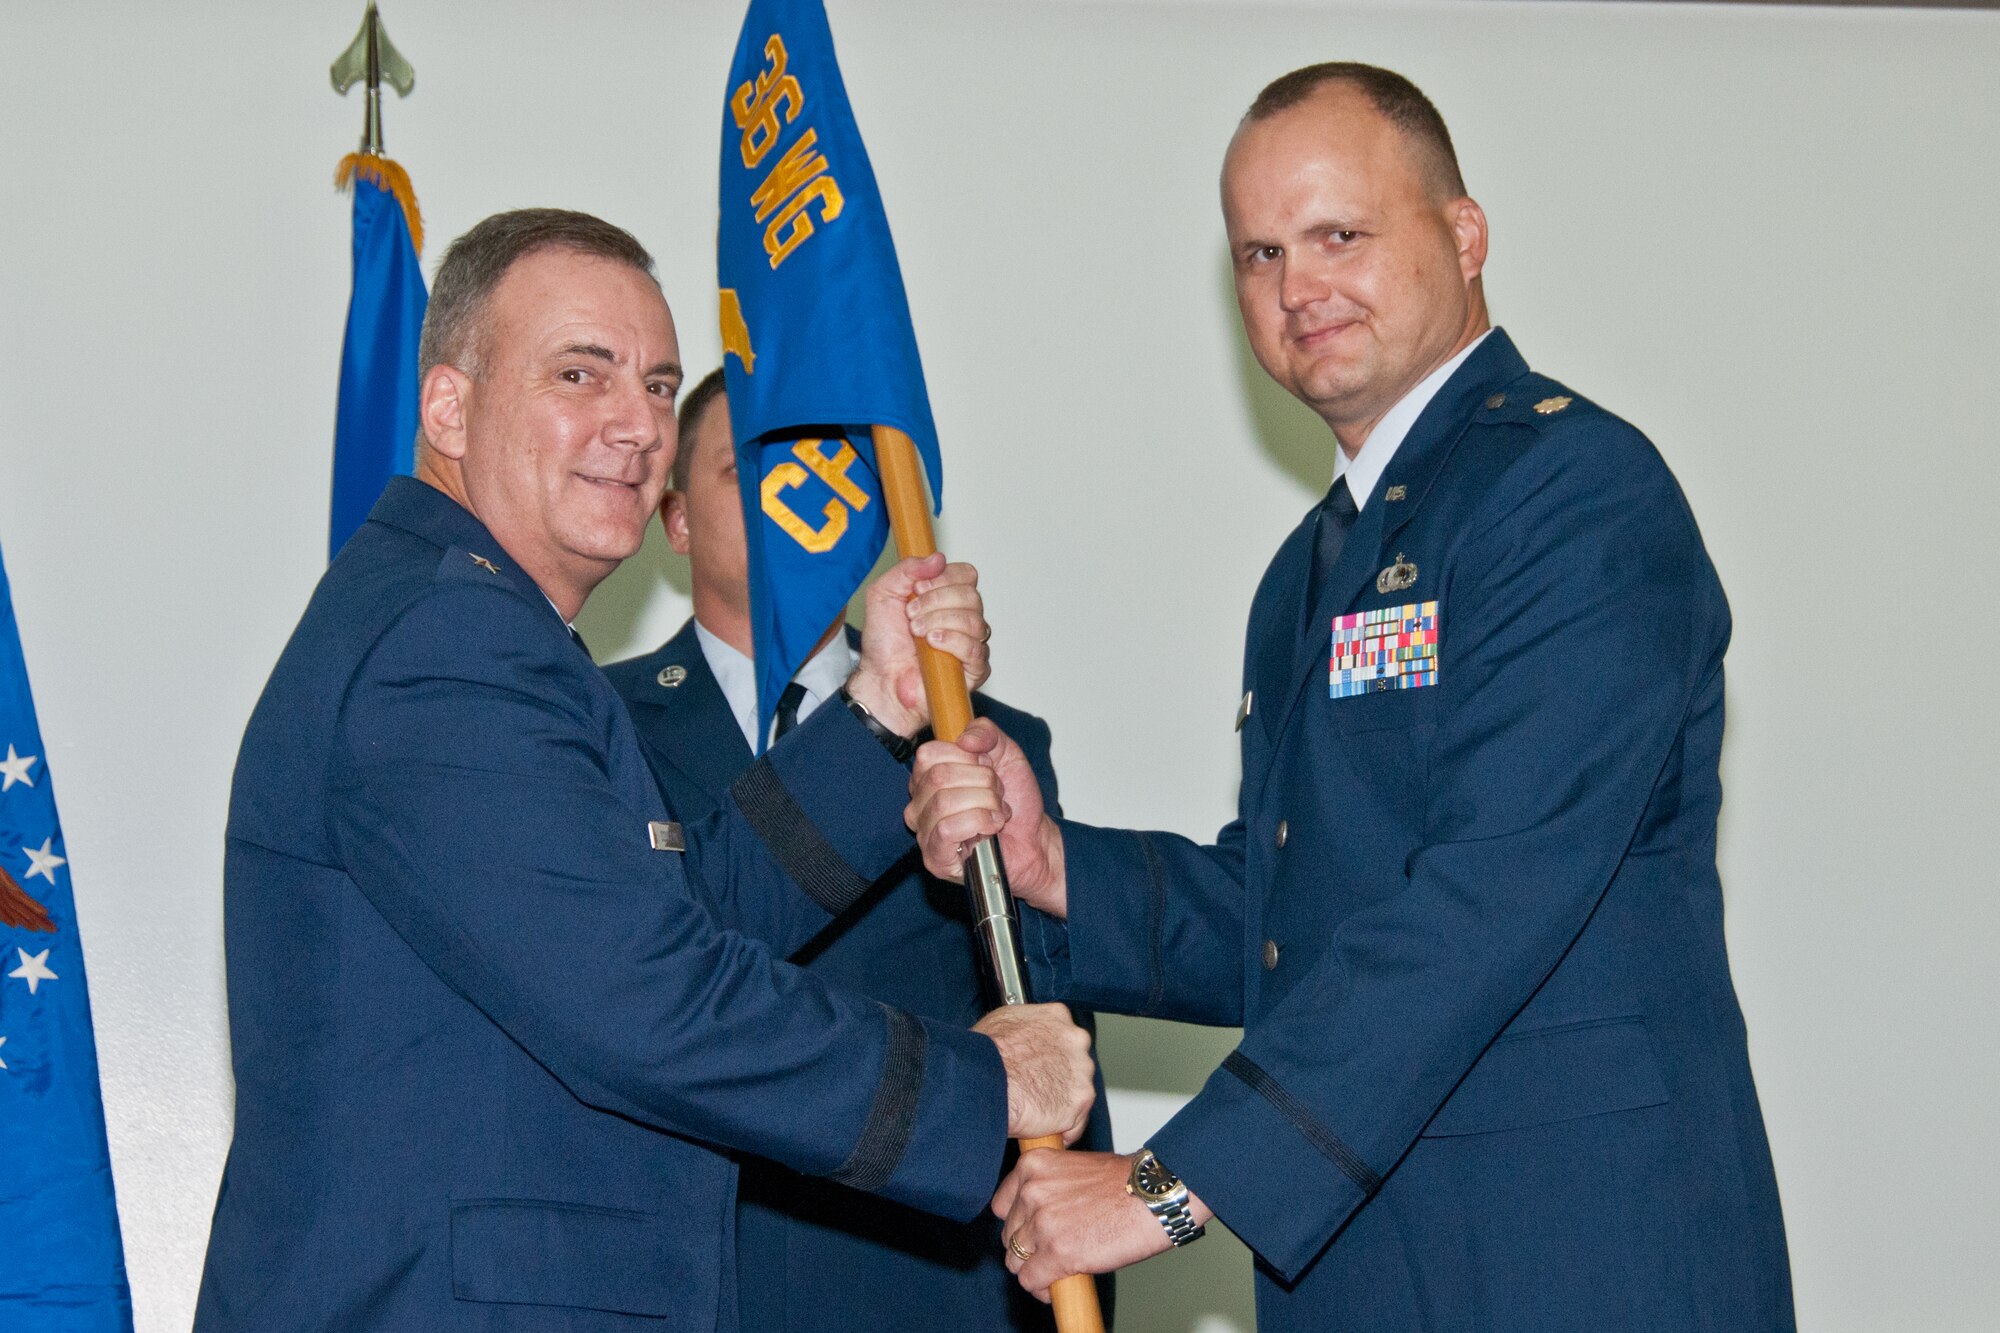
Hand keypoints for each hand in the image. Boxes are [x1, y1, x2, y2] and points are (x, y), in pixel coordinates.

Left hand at [847, 554, 991, 735]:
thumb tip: (938, 558)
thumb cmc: (884, 644)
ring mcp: (971, 642)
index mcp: (947, 597)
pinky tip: (932, 644)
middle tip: (912, 614)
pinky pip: (975, 648)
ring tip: (917, 632)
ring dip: (940, 622)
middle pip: (972, 595)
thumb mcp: (883, 594)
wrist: (880, 679)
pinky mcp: (975, 668)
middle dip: (936, 602)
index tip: (918, 589)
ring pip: (975, 620)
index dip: (944, 578)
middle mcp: (963, 617)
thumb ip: (907, 569)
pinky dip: (952, 641)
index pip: (966, 574)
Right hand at [906, 719, 1067, 917]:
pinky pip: (946, 830)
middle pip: (939, 776)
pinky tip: (991, 828)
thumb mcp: (1007, 752)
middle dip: (983, 782)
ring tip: (997, 812)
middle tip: (997, 794)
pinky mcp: (935, 858)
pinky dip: (978, 823)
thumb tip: (964, 738)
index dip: (966, 757)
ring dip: (985, 803)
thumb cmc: (1016, 800)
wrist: (1035, 838)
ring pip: (944, 802)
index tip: (987, 767)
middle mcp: (920, 803)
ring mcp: (924, 832)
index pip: (929, 754)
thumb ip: (986, 732)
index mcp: (929, 776)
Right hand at [973, 1003, 1094, 1144]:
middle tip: (1036, 1088)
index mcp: (1057, 1017)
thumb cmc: (986, 1053)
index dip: (1051, 1053)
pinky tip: (1042, 1127)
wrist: (985, 1080)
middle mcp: (1076, 1040)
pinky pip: (1075, 1121)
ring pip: (1077, 1092)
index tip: (1041, 1064)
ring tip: (1035, 1111)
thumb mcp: (1003, 1021)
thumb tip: (1020, 1036)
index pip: (1064, 1035)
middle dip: (1060, 1076)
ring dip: (1061, 1102)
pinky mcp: (1080, 1100)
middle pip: (1075, 1062)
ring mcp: (1081, 1071)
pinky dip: (1061, 1128)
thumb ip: (1025, 1027)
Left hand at [993, 1149, 1211, 1301]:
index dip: (1018, 1224)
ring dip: (1033, 1270)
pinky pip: (1031, 1280)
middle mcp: (1032, 1192)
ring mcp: (1042, 1223)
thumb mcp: (1075, 1170)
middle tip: (1050, 1253)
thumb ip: (1049, 1188)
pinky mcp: (1056, 1252)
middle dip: (1027, 1248)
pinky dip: (1042, 1289)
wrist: (1156, 1196)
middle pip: (1008, 1235)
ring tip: (1054, 1272)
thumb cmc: (1127, 1183)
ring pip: (1015, 1261)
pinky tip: (1057, 1285)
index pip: (1002, 1205)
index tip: (1031, 1232)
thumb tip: (1035, 1218)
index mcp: (1033, 1166)